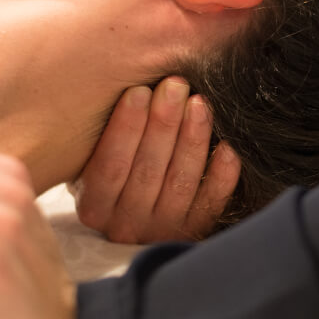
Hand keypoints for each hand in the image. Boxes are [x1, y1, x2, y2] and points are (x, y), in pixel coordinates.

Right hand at [71, 77, 240, 243]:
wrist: (135, 220)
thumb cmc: (114, 173)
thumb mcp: (91, 161)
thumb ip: (102, 136)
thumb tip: (130, 87)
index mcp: (94, 206)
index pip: (110, 166)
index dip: (125, 127)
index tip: (139, 90)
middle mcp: (125, 224)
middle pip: (147, 171)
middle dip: (163, 124)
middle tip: (176, 85)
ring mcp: (161, 231)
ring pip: (180, 182)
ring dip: (192, 139)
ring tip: (199, 103)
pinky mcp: (191, 233)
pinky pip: (210, 203)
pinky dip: (222, 175)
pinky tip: (227, 146)